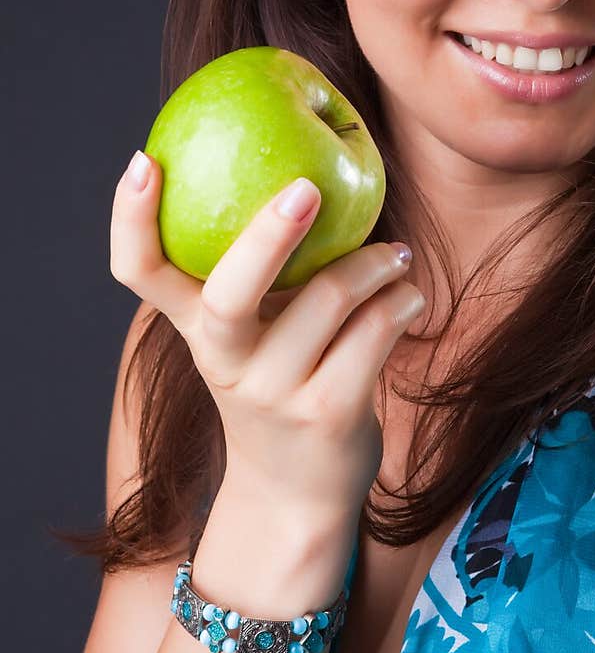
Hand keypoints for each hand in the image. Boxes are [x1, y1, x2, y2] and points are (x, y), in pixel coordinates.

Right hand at [109, 151, 425, 524]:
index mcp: (194, 330)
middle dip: (267, 236)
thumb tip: (295, 162)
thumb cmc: (278, 382)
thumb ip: (257, 271)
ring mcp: (273, 393)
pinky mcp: (328, 413)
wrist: (297, 493)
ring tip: (394, 255)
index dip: (128, 219)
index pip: (140, 273)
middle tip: (306, 188)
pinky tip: (408, 295)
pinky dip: (400, 301)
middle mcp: (224, 361)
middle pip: (228, 293)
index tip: (143, 160)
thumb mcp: (248, 334)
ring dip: (373, 263)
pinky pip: (374, 332)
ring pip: (327, 300)